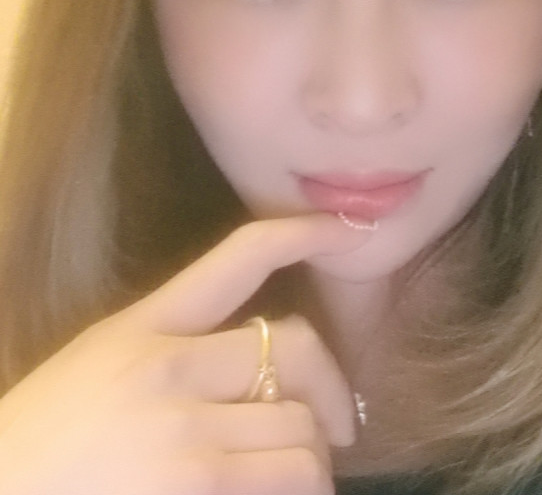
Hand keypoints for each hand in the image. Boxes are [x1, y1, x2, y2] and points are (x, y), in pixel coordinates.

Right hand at [0, 214, 371, 494]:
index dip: (300, 232)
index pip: (238, 257)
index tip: (347, 227)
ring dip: (315, 456)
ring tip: (300, 477)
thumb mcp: (98, 368)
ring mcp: (184, 427)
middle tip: (339, 425)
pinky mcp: (198, 484)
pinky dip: (304, 490)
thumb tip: (260, 363)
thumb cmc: (40, 443)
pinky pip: (292, 476)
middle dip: (333, 389)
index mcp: (143, 326)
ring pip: (302, 424)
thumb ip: (173, 351)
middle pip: (295, 343)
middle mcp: (169, 365)